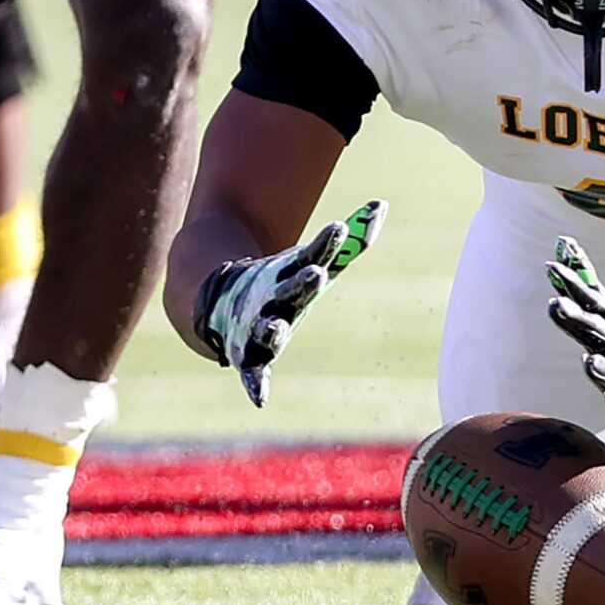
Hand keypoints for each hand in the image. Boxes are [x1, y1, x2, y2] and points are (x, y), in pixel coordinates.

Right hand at [197, 200, 385, 407]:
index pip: (312, 256)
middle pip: (290, 291)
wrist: (223, 302)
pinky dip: (255, 385)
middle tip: (316, 274)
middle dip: (301, 283)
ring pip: (267, 329)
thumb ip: (350, 241)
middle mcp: (274, 299)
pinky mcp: (249, 357)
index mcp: (291, 276)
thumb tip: (382, 206)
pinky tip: (260, 398)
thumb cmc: (284, 282)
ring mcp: (258, 326)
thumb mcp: (313, 262)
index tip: (340, 226)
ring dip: (272, 329)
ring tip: (276, 329)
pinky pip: (252, 374)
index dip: (326, 243)